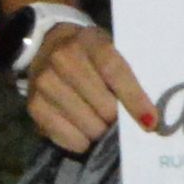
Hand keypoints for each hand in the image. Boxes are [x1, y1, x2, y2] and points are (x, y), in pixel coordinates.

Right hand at [18, 15, 151, 153]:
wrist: (48, 42)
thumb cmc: (90, 53)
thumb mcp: (110, 49)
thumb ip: (127, 75)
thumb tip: (149, 116)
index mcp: (90, 41)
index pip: (114, 71)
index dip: (134, 99)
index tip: (150, 122)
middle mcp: (63, 58)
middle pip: (103, 106)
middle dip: (119, 121)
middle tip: (122, 121)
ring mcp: (45, 82)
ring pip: (88, 125)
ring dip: (101, 132)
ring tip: (102, 123)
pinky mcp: (34, 105)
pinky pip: (67, 137)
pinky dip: (82, 141)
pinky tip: (85, 131)